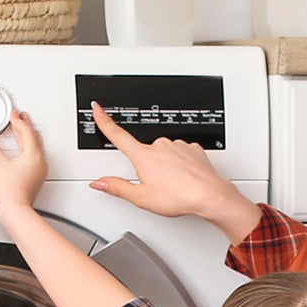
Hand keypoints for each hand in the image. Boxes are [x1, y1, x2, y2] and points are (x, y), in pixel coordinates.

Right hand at [0, 109, 46, 227]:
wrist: (15, 210)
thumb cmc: (11, 192)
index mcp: (33, 155)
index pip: (27, 132)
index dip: (18, 121)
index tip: (14, 113)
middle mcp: (39, 162)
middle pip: (33, 137)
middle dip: (25, 126)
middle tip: (20, 116)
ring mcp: (39, 170)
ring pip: (35, 146)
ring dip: (27, 136)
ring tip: (21, 128)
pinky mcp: (36, 177)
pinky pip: (34, 156)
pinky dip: (28, 148)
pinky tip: (21, 149)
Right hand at [86, 103, 261, 241]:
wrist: (209, 195)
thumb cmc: (178, 196)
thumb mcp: (141, 198)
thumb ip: (117, 188)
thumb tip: (99, 183)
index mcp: (143, 156)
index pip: (117, 135)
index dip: (105, 121)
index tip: (98, 109)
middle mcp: (159, 146)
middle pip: (144, 152)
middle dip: (147, 166)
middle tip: (156, 185)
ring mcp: (177, 145)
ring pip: (164, 154)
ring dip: (165, 166)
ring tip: (172, 184)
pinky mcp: (191, 148)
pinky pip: (180, 154)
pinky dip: (180, 164)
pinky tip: (183, 177)